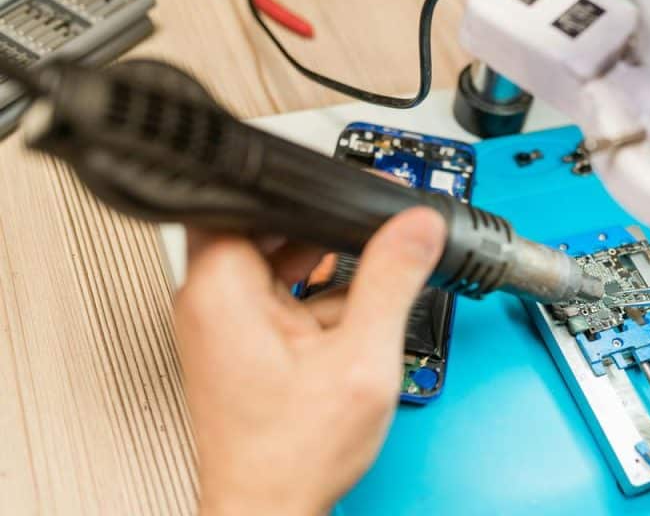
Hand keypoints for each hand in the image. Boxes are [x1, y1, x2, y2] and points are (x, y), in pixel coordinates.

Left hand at [174, 208, 445, 515]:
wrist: (271, 509)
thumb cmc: (291, 454)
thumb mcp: (363, 358)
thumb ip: (393, 280)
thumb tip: (416, 228)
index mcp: (222, 288)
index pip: (247, 196)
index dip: (300, 188)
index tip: (342, 191)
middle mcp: (211, 300)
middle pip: (270, 227)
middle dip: (324, 231)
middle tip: (367, 244)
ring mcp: (225, 322)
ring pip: (280, 260)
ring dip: (324, 267)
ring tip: (360, 297)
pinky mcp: (241, 343)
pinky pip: (281, 295)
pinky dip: (317, 300)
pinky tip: (348, 326)